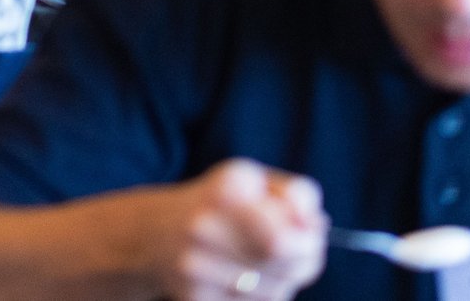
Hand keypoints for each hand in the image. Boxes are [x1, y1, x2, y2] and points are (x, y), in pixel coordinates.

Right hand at [153, 160, 326, 300]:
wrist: (154, 232)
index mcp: (223, 189)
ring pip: (275, 290)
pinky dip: (263, 296)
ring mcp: (194, 266)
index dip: (309, 241)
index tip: (310, 233)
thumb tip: (316, 226)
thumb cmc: (219, 204)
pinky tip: (250, 278)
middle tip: (303, 251)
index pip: (282, 237)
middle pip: (284, 265)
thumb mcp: (254, 181)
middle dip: (305, 261)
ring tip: (270, 263)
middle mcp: (202, 227)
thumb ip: (295, 194)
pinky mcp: (193, 296)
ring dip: (286, 280)